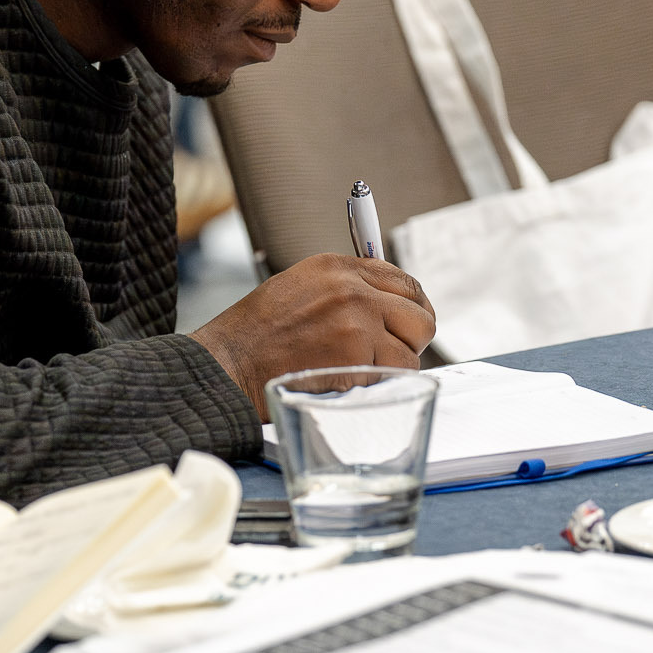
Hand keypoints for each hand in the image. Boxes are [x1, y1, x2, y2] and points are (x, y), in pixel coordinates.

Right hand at [189, 254, 436, 417]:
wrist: (231, 362)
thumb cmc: (257, 334)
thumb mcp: (300, 288)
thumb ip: (345, 289)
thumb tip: (384, 304)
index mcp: (338, 267)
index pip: (403, 281)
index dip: (413, 307)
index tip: (409, 322)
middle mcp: (353, 290)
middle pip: (420, 314)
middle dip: (413, 339)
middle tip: (394, 353)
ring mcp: (358, 323)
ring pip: (411, 351)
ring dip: (394, 367)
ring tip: (360, 371)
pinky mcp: (358, 357)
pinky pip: (392, 375)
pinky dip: (377, 385)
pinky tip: (347, 381)